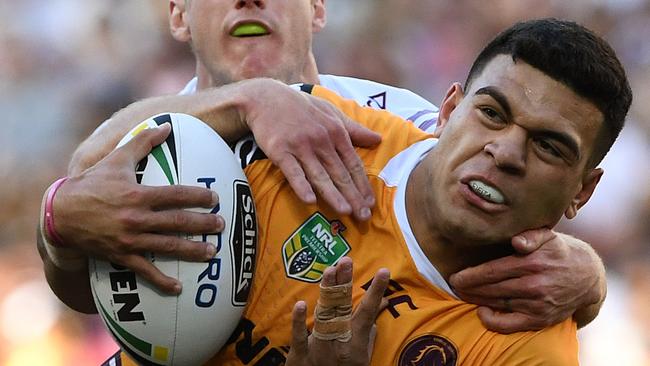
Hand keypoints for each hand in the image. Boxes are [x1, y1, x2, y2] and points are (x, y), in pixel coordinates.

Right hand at [53, 123, 221, 293]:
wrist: (61, 214)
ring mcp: (129, 240)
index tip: (215, 198)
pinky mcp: (121, 256)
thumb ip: (143, 142)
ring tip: (211, 252)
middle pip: (177, 222)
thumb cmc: (92, 183)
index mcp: (138, 195)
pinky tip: (179, 288)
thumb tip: (166, 125)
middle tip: (221, 225)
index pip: (175, 196)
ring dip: (191, 251)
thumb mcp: (116, 159)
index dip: (197, 197)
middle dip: (202, 224)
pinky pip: (144, 271)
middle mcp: (136, 219)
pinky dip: (161, 281)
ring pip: (167, 247)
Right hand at [242, 79, 381, 220]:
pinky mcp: (279, 150)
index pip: (353, 163)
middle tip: (364, 216)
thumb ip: (353, 128)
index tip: (371, 203)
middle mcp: (321, 140)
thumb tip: (378, 139)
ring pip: (319, 175)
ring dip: (333, 195)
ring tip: (345, 212)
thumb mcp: (330, 112)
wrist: (266, 98)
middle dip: (353, 196)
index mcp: (336, 131)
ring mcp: (300, 146)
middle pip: (340, 173)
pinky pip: (292, 172)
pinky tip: (309, 200)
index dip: (363, 185)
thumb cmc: (301, 108)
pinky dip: (301, 186)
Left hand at [286, 257, 388, 365]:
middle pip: (342, 309)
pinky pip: (299, 337)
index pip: (367, 313)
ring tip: (330, 269)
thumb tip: (375, 311)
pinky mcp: (299, 356)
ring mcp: (318, 349)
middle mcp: (338, 344)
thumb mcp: (363, 360)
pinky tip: (301, 304)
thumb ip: (368, 336)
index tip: (384, 271)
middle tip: (346, 261)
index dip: (376, 292)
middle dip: (344, 283)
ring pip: (323, 316)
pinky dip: (299, 322)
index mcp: (355, 345)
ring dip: (326, 292)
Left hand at [449, 228, 604, 332]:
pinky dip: (493, 321)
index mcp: (532, 262)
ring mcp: (538, 304)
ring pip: (497, 303)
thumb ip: (531, 235)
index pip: (492, 271)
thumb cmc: (558, 252)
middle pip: (491, 288)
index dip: (470, 275)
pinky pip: (510, 324)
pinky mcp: (541, 319)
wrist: (586, 276)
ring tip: (462, 294)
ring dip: (476, 300)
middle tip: (453, 285)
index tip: (454, 277)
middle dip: (468, 288)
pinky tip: (482, 311)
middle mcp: (535, 284)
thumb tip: (517, 242)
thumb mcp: (548, 236)